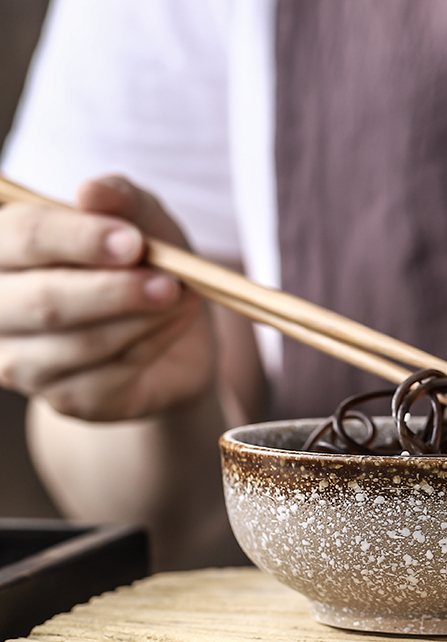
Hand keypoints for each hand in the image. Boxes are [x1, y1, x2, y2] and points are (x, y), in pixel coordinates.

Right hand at [0, 176, 215, 420]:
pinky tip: (177, 322)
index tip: (133, 241)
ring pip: (82, 343)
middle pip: (45, 302)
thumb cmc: (144, 265)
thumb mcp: (144, 220)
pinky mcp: (67, 401)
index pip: (23, 239)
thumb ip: (121, 200)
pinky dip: (153, 344)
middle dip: (114, 290)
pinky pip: (111, 376)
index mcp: (2, 250)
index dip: (78, 239)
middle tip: (169, 281)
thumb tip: (92, 191)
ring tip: (183, 296)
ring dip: (143, 318)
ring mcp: (24, 364)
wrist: (174, 333)